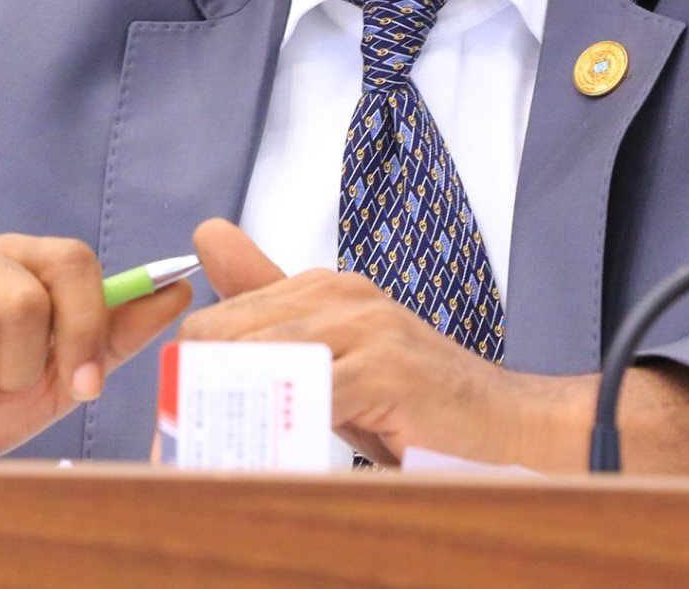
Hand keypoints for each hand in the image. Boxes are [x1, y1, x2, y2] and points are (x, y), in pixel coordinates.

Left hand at [180, 220, 589, 467]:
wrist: (506, 421)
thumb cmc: (415, 398)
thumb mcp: (337, 357)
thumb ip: (273, 309)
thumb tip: (207, 238)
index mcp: (323, 288)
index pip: (221, 317)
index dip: (191, 368)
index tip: (182, 415)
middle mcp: (341, 294)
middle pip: (228, 334)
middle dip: (198, 391)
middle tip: (187, 442)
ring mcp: (365, 326)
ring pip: (259, 358)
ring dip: (230, 410)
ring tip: (216, 450)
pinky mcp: (386, 366)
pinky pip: (309, 392)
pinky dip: (281, 427)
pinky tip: (272, 450)